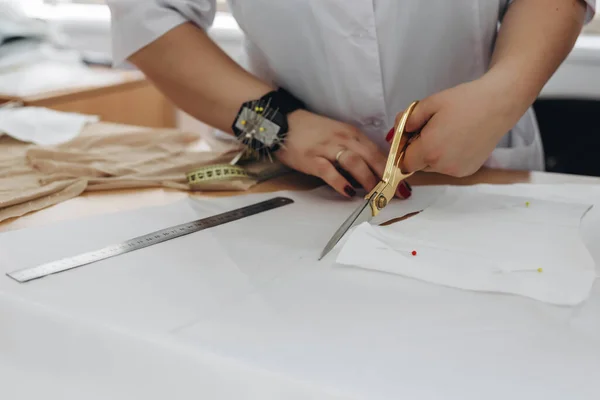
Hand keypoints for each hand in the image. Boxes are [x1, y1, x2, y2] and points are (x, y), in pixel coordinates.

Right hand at [276, 110, 411, 198]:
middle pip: (371, 158)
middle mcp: (344, 139)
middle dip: (387, 178)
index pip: (378, 152)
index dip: (393, 169)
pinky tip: (349, 193)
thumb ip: (355, 150)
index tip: (404, 185)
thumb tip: (372, 172)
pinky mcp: (312, 159)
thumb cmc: (313, 132)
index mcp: (352, 134)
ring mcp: (327, 148)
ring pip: (355, 163)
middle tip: (397, 195)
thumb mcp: (338, 135)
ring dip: (368, 180)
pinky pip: (329, 171)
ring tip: (376, 196)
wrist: (283, 122)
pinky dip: (341, 182)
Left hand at [397, 77, 518, 176]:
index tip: (409, 136)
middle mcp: (443, 165)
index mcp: (430, 150)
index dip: (403, 149)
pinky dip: (447, 157)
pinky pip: (448, 167)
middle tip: (430, 129)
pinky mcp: (468, 170)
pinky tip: (457, 139)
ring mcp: (457, 170)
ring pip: (432, 167)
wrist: (499, 104)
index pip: (403, 162)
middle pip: (417, 165)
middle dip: (418, 150)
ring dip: (432, 154)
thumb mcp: (429, 103)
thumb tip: (396, 133)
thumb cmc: (465, 101)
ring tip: (446, 132)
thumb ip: (406, 120)